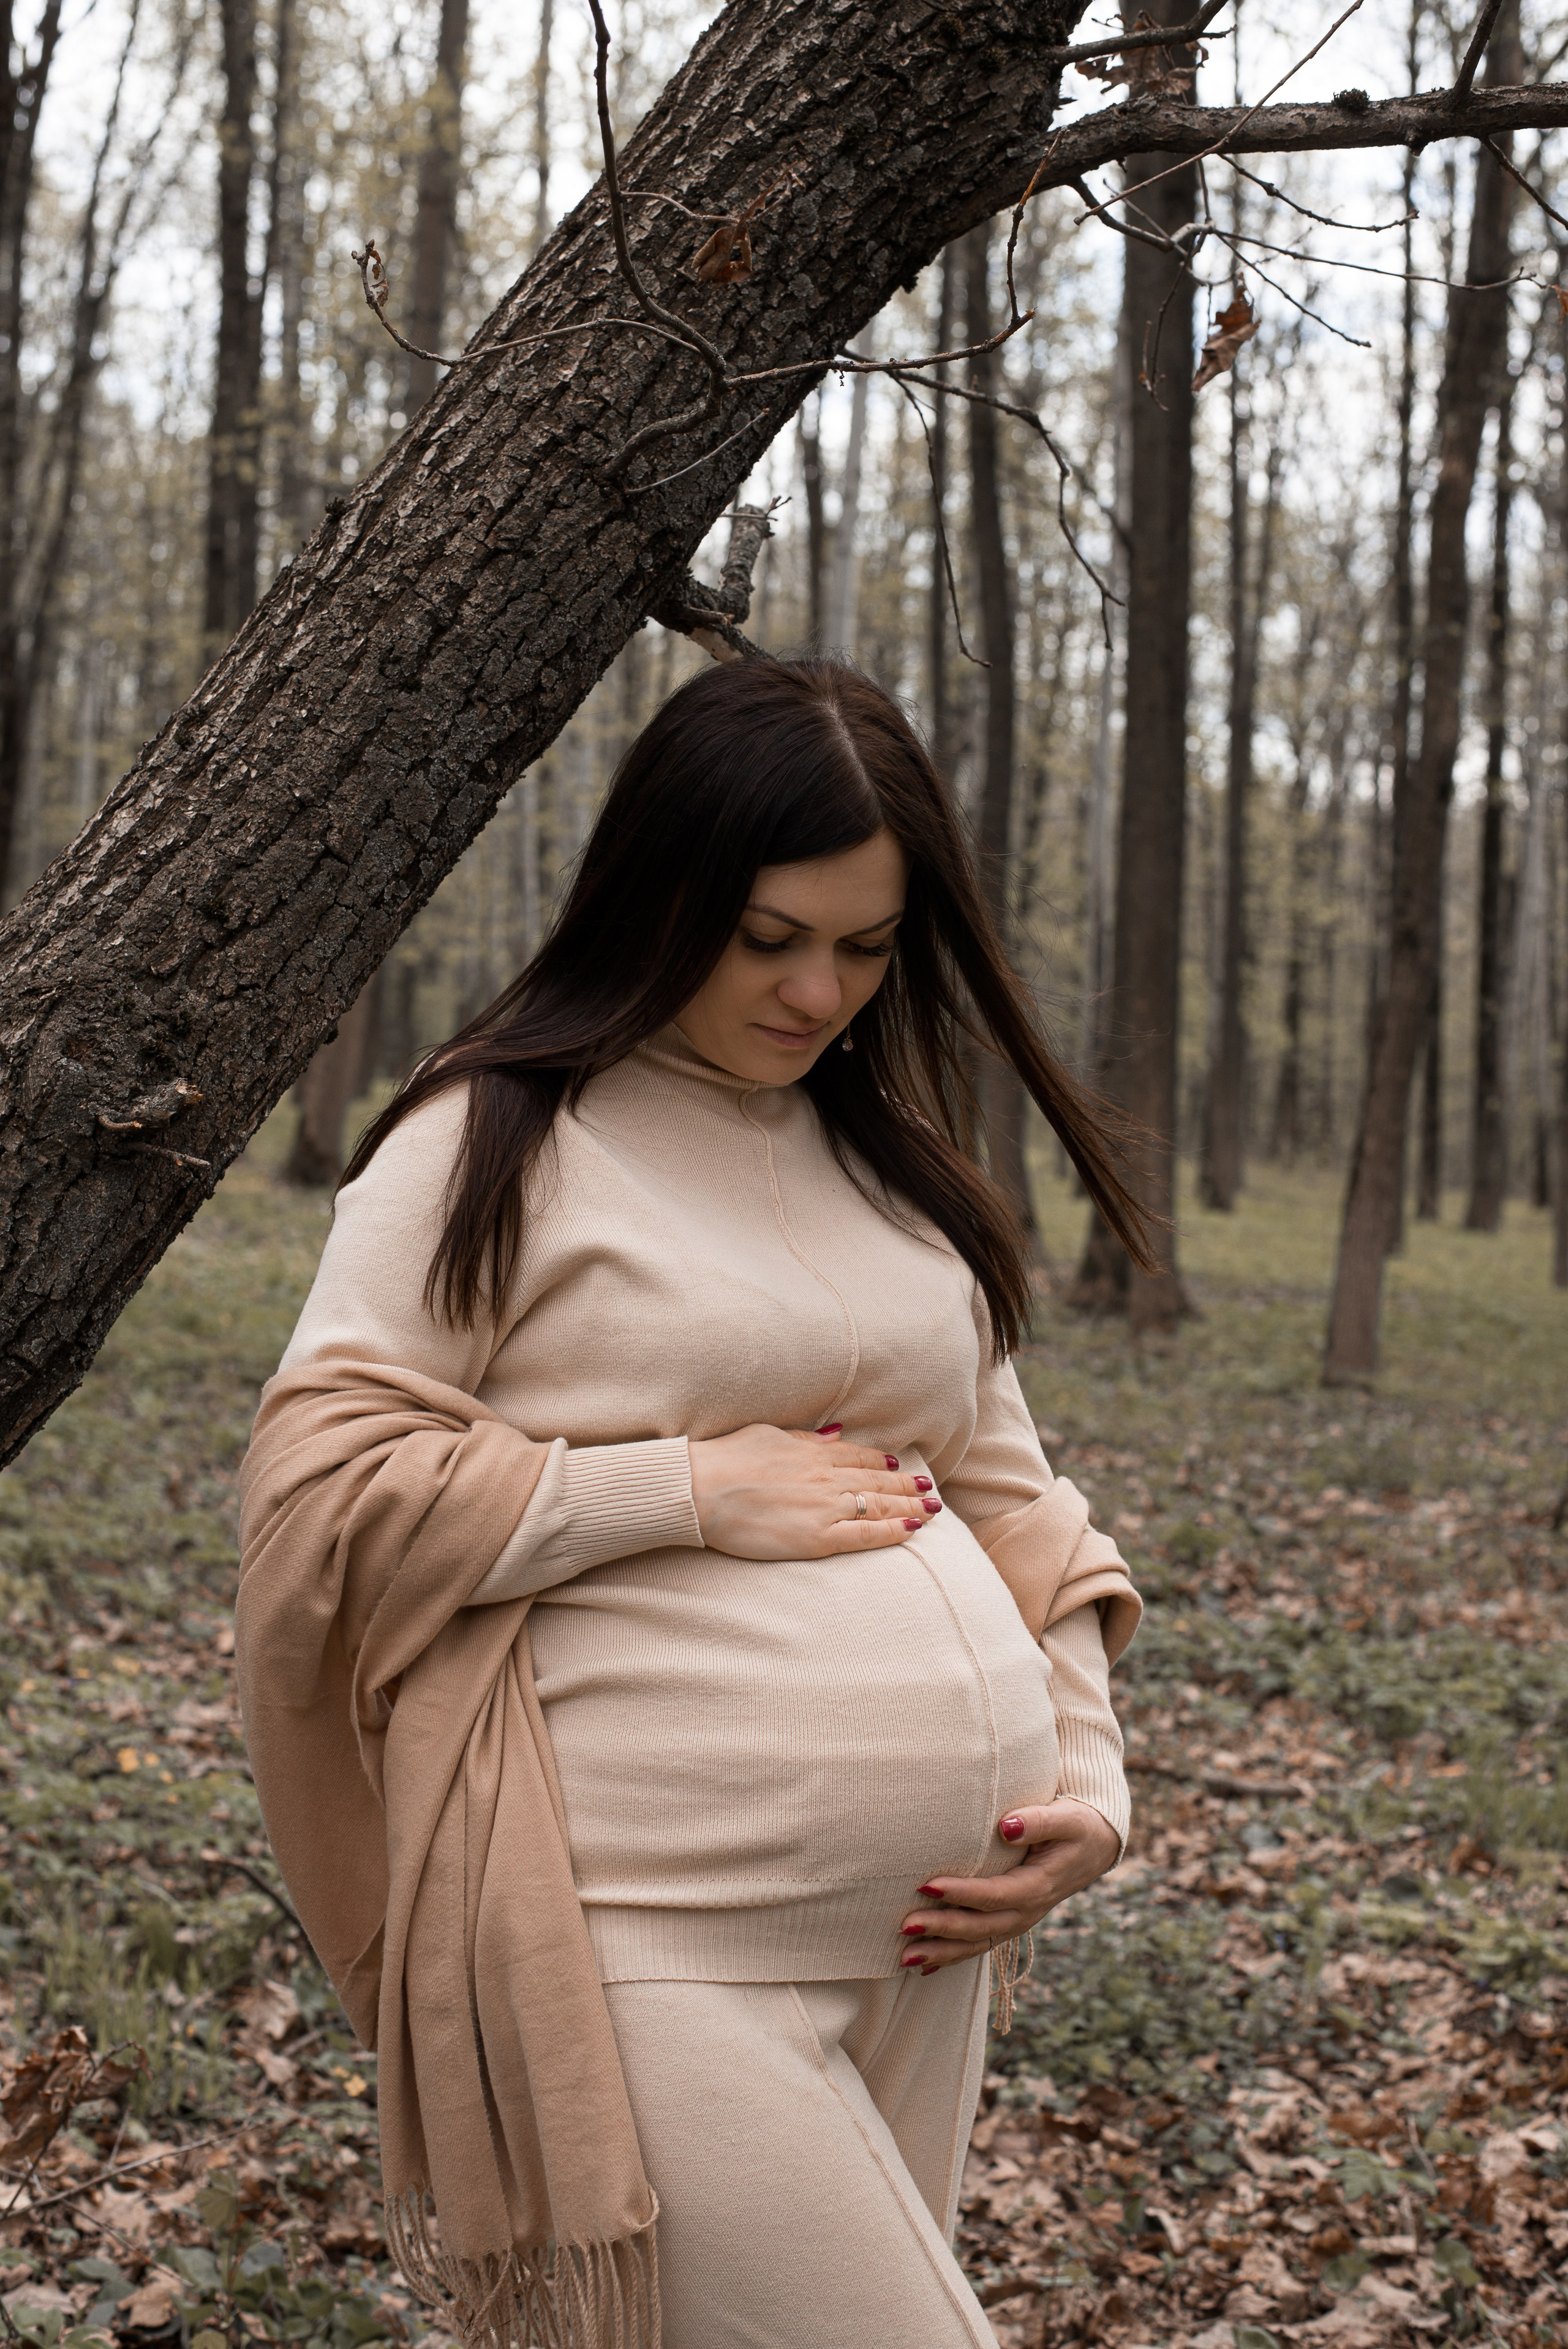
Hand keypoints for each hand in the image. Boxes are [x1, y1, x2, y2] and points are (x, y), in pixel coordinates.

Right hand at [687, 1423, 942, 1560]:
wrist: (703, 1488)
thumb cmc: (727, 1459)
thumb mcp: (769, 1435)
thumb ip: (806, 1438)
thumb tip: (836, 1433)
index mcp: (813, 1452)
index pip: (859, 1457)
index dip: (883, 1461)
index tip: (900, 1464)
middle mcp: (827, 1478)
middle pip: (877, 1481)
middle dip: (907, 1485)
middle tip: (929, 1490)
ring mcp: (826, 1507)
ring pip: (879, 1507)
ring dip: (909, 1507)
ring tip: (931, 1509)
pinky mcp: (818, 1537)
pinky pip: (865, 1535)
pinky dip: (892, 1532)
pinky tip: (911, 1530)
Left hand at [897, 1800, 1119, 1973]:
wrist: (1094, 1846)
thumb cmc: (1076, 1826)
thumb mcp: (1065, 1819)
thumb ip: (1037, 1821)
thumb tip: (1006, 1827)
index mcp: (1038, 1886)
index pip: (994, 1894)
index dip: (961, 1893)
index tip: (927, 1886)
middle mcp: (1027, 1911)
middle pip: (980, 1927)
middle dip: (942, 1929)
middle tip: (905, 1926)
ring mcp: (1018, 1920)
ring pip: (977, 1943)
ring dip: (942, 1952)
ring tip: (904, 1956)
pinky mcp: (1010, 1920)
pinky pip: (980, 1944)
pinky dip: (953, 1956)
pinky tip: (924, 1966)